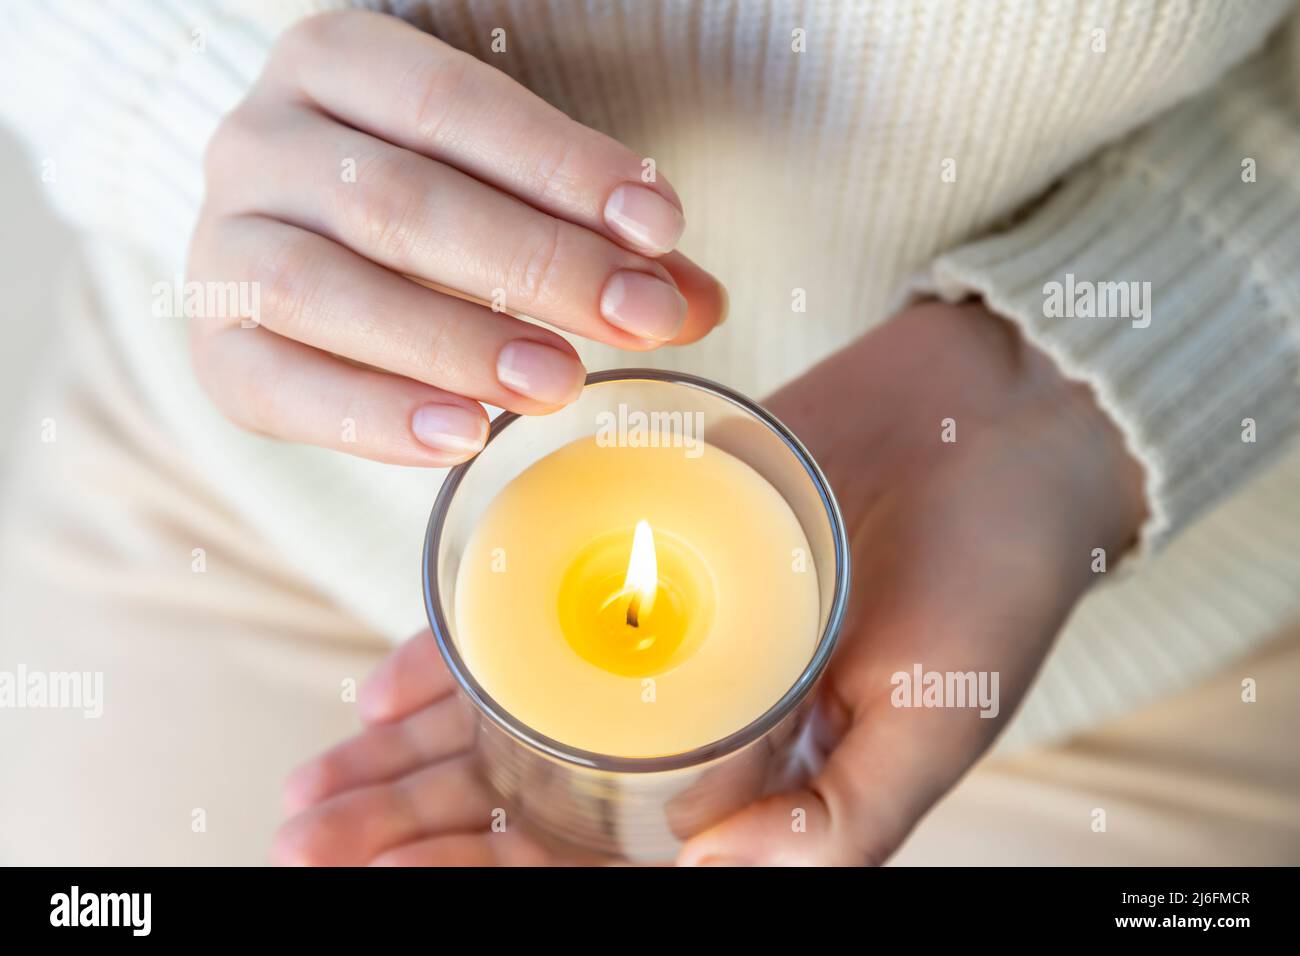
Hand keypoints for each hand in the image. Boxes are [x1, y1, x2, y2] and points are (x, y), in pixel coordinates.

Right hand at [188, 10, 724, 465]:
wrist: (291, 235)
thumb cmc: (424, 198)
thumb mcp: (504, 187)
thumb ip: (596, 236)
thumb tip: (698, 303)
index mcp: (333, 64)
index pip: (453, 107)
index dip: (561, 168)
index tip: (660, 230)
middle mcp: (258, 141)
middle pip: (399, 201)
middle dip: (534, 265)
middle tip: (639, 319)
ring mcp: (222, 243)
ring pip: (326, 289)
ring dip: (454, 342)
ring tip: (558, 384)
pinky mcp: (212, 345)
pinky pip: (279, 384)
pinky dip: (373, 416)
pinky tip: (466, 437)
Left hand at [273, 300, 1145, 865]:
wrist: (1007, 426)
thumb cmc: (999, 579)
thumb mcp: (940, 718)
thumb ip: (841, 818)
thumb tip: (710, 874)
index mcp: (756, 787)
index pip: (600, 861)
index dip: (488, 878)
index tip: (384, 881)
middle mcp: (694, 724)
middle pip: (531, 796)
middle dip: (418, 825)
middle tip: (309, 837)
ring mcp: (661, 637)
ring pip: (513, 714)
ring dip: (413, 756)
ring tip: (318, 788)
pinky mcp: (646, 550)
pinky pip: (536, 610)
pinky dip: (457, 655)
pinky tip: (377, 691)